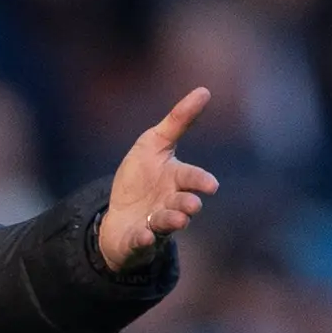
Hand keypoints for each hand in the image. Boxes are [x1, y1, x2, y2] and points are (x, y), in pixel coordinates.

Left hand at [98, 89, 218, 269]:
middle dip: (188, 204)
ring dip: (172, 220)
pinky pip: (141, 241)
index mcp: (176, 180)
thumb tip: (205, 90)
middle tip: (193, 205)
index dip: (200, 181)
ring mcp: (155, 223)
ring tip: (178, 218)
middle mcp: (171, 203)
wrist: (120, 214)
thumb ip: (178, 121)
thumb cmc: (141, 177)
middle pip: (183, 203)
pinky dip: (143, 239)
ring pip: (167, 222)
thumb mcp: (154, 143)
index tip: (211, 185)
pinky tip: (144, 235)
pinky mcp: (138, 240)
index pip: (191, 178)